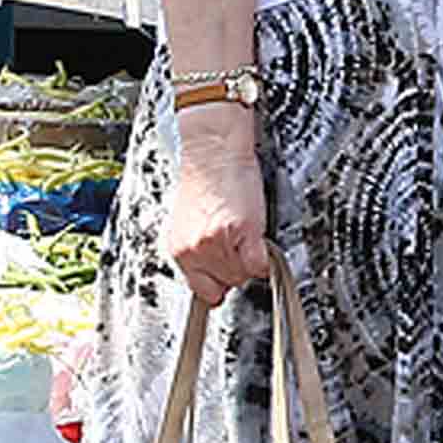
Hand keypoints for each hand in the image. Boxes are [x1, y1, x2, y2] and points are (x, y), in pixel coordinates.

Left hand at [165, 107, 270, 293]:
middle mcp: (194, 250)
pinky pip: (260, 264)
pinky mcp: (242, 231)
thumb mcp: (189, 223)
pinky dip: (264, 257)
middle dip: (236, 267)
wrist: (212, 150)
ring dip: (249, 258)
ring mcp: (217, 243)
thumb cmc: (203, 179)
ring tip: (242, 230)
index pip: (202, 291)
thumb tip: (213, 272)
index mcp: (178, 250)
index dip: (218, 283)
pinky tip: (257, 237)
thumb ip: (197, 250)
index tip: (226, 277)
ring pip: (244, 275)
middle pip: (227, 284)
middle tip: (235, 241)